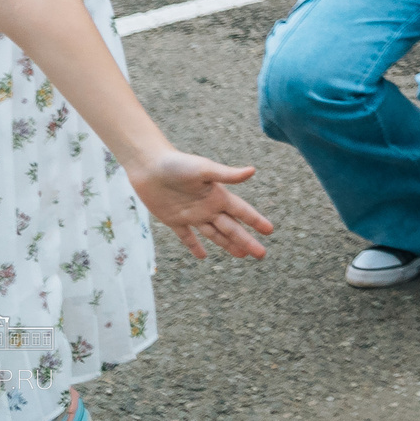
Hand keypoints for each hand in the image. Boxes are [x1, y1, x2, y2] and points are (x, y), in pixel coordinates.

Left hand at [129, 149, 275, 260]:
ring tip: (242, 255)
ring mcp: (192, 215)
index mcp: (218, 196)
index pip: (242, 212)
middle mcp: (209, 207)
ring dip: (228, 245)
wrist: (150, 166)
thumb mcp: (204, 169)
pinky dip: (195, 247)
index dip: (256, 221)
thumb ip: (227, 174)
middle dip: (247, 241)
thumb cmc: (178, 164)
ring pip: (215, 235)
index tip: (270, 231)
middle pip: (232, 228)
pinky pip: (187, 237)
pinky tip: (203, 256)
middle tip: (261, 254)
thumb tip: (253, 171)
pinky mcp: (174, 220)